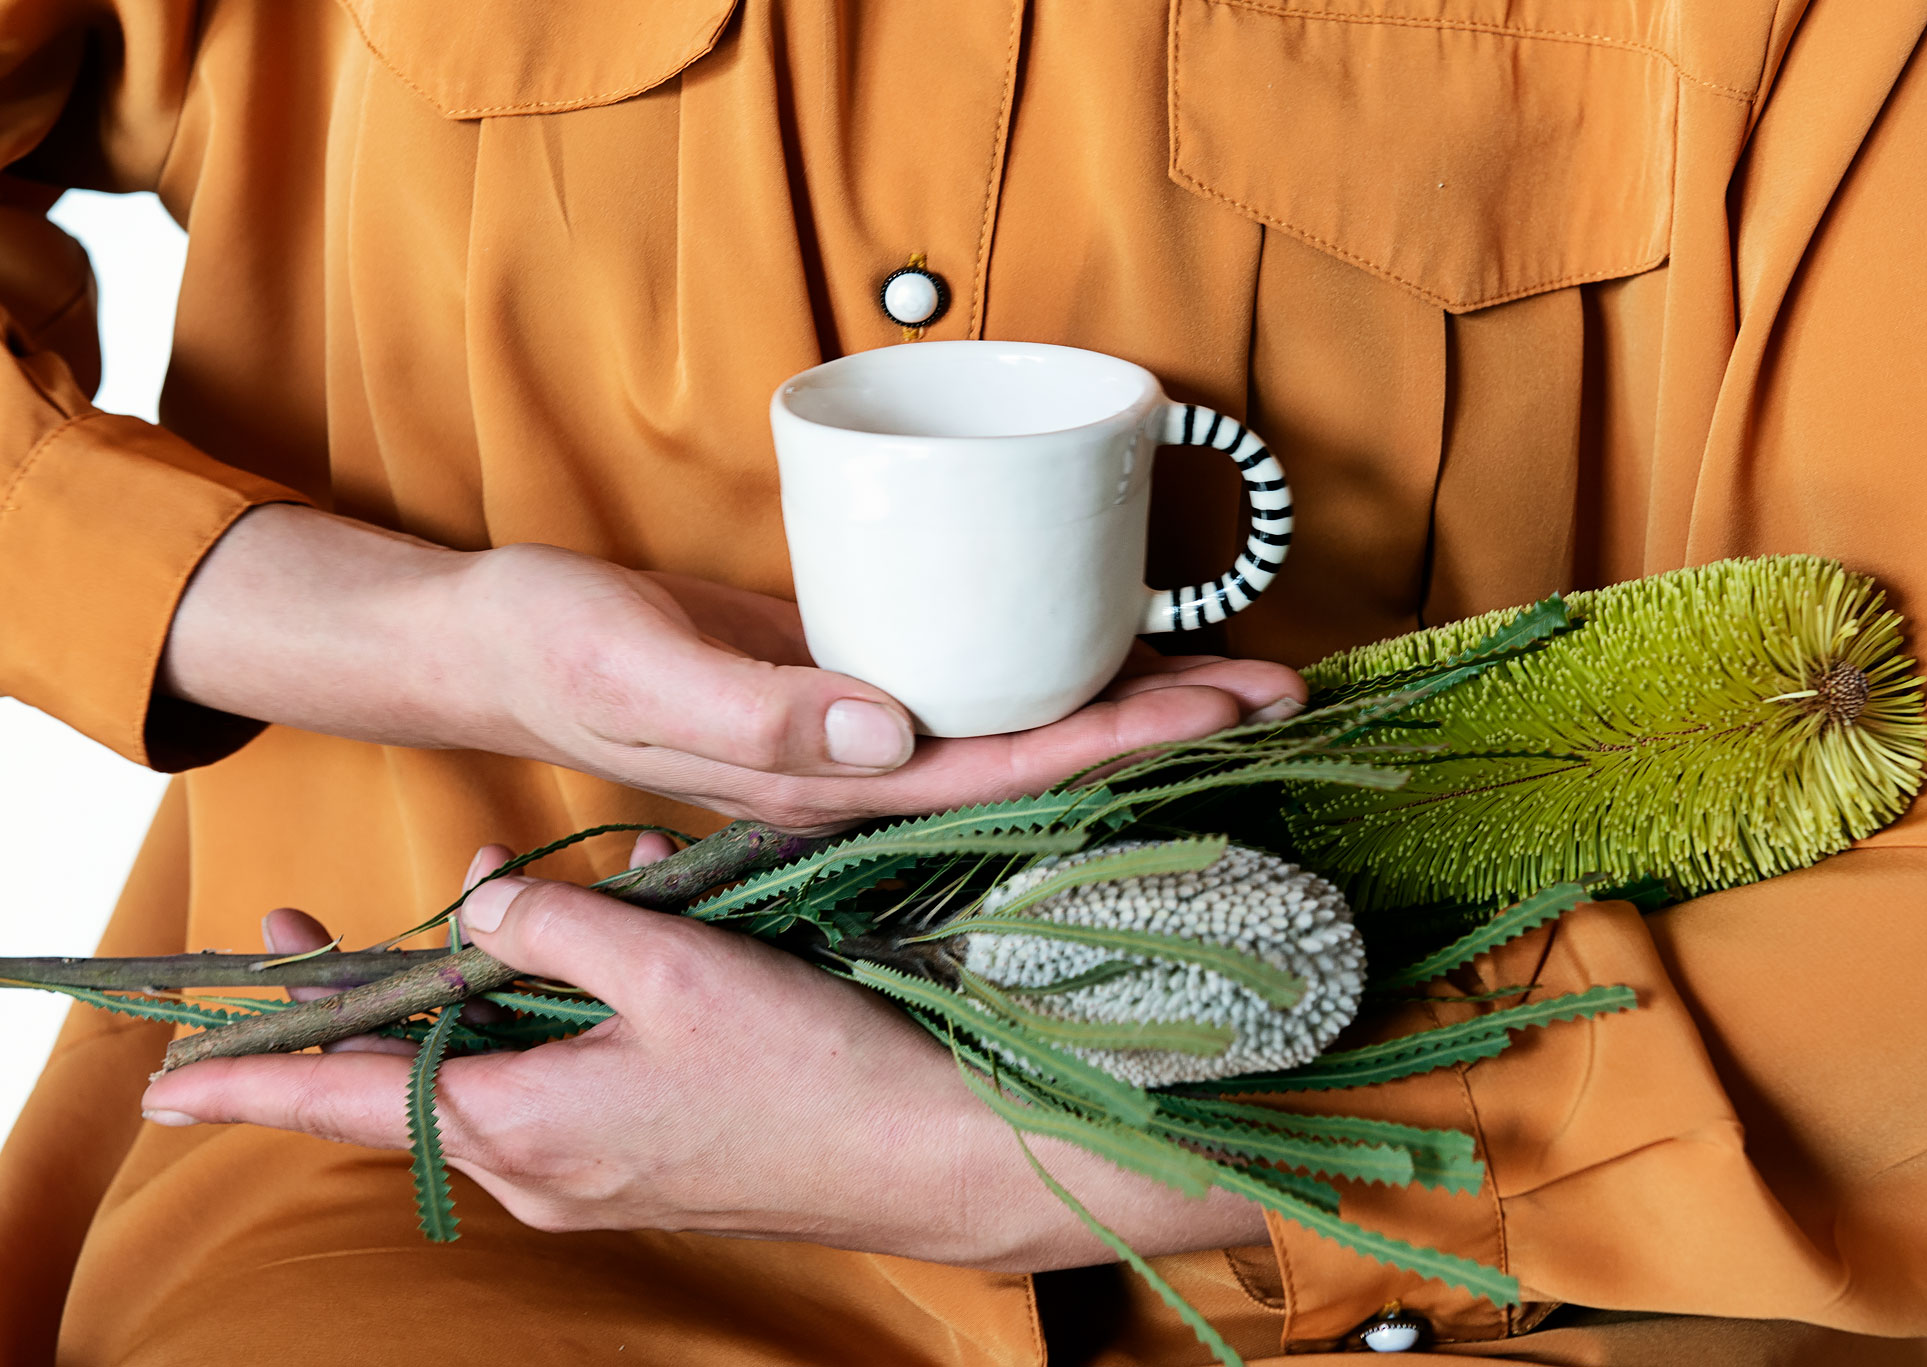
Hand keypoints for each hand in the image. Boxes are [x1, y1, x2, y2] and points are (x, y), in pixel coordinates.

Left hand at [138, 844, 1268, 1268]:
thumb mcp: (673, 971)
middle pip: (407, 1081)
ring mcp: (593, 1169)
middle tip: (288, 933)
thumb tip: (475, 914)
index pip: (349, 1101)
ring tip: (479, 892)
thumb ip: (557, 932)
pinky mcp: (643, 1156)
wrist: (930, 1152)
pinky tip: (585, 943)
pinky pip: (552, 1077)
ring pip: (485, 1068)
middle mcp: (542, 1164)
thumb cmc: (807, 1069)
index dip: (255, 1076)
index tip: (171, 1076)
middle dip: (354, 998)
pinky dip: (540, 1009)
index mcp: (527, 1124)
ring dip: (470, 983)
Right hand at [162, 506, 1305, 828]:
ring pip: (1017, 722)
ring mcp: (858, 733)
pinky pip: (970, 679)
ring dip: (1123, 698)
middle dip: (1161, 724)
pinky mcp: (845, 681)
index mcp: (828, 782)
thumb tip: (889, 731)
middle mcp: (862, 770)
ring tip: (1234, 670)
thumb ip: (756, 715)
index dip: (1119, 744)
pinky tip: (1104, 641)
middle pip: (1040, 754)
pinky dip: (1045, 661)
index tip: (1223, 713)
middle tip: (1280, 684)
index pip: (1004, 770)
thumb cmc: (552, 646)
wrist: (495, 642)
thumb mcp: (637, 669)